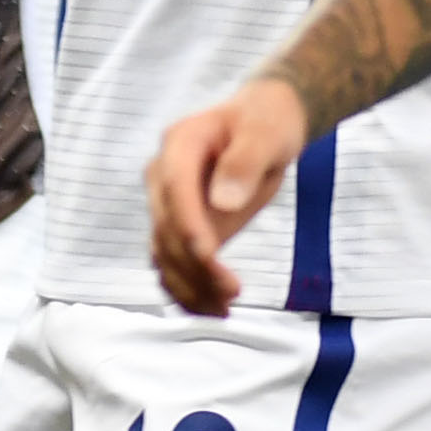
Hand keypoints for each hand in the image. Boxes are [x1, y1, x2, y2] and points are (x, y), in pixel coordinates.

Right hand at [147, 80, 311, 315]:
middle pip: (165, 227)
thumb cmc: (267, 121)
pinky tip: (211, 310)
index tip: (209, 257)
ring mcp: (168, 204)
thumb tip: (223, 202)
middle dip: (193, 265)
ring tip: (224, 309)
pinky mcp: (180, 227)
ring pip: (163, 252)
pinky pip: (172, 262)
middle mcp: (163, 177)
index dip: (187, 224)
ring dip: (188, 284)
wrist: (263, 123)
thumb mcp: (267, 132)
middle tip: (232, 293)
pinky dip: (186, 289)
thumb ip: (245, 161)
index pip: (174, 189)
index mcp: (180, 145)